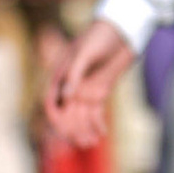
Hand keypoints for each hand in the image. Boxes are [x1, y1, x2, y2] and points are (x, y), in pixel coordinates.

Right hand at [42, 20, 131, 148]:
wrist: (122, 30)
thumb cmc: (99, 36)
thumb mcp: (85, 52)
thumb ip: (74, 73)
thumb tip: (66, 96)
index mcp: (61, 76)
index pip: (51, 102)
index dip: (55, 117)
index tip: (62, 130)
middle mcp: (71, 86)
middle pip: (66, 114)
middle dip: (72, 129)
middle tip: (82, 142)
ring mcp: (86, 89)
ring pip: (80, 116)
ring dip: (83, 130)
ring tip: (91, 143)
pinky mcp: (100, 91)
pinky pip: (96, 112)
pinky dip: (97, 123)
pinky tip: (102, 134)